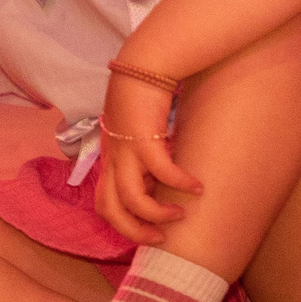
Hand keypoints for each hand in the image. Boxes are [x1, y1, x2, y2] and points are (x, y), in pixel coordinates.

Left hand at [94, 73, 201, 246]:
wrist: (143, 64)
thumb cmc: (143, 96)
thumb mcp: (138, 131)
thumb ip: (143, 153)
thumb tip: (160, 175)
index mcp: (110, 158)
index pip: (103, 201)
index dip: (121, 221)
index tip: (146, 227)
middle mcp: (112, 158)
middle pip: (109, 209)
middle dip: (133, 231)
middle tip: (159, 238)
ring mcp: (124, 149)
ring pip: (130, 198)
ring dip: (155, 214)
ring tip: (179, 214)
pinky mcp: (142, 137)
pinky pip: (160, 171)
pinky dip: (178, 183)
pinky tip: (197, 186)